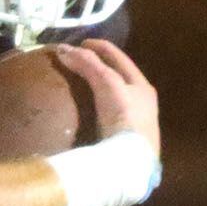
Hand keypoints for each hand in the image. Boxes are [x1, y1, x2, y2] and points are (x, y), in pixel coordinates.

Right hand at [55, 39, 158, 159]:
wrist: (130, 162)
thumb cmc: (124, 117)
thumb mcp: (107, 84)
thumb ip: (88, 65)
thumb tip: (64, 49)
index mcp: (142, 85)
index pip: (118, 57)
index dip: (98, 46)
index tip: (78, 43)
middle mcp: (142, 101)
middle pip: (117, 76)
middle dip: (98, 66)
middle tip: (75, 62)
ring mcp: (134, 122)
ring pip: (114, 95)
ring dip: (97, 87)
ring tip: (77, 84)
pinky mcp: (124, 140)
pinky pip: (108, 114)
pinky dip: (96, 106)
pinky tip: (85, 110)